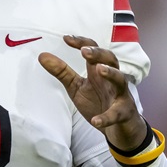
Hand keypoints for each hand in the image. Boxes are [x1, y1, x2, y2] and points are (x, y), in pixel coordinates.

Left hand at [38, 35, 147, 150]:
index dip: (82, 43)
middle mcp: (111, 79)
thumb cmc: (98, 102)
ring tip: (99, 69)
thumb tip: (42, 55)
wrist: (117, 127)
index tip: (66, 38)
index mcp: (98, 71)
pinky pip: (117, 114)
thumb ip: (61, 72)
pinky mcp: (124, 113)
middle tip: (84, 51)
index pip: (93, 51)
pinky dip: (107, 117)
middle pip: (111, 59)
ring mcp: (120, 95)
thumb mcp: (76, 86)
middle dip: (99, 53)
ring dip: (111, 73)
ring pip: (121, 81)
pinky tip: (96, 120)